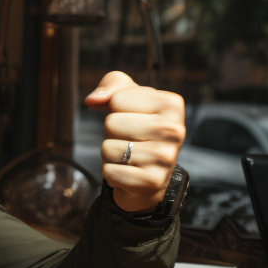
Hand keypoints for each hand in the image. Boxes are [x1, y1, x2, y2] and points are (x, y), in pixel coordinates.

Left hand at [84, 71, 184, 212]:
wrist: (149, 175)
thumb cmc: (136, 129)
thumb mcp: (126, 98)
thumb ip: (110, 86)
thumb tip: (92, 100)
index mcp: (172, 103)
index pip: (117, 99)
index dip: (115, 110)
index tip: (132, 118)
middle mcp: (175, 129)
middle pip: (111, 123)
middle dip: (111, 133)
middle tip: (128, 140)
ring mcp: (166, 157)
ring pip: (108, 148)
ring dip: (110, 154)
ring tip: (128, 156)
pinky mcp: (152, 181)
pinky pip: (109, 172)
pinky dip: (111, 173)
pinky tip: (128, 172)